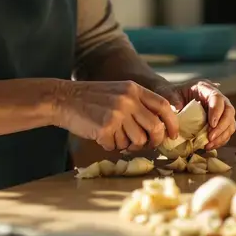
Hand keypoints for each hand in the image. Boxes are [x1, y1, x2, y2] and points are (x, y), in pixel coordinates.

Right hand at [53, 80, 179, 151]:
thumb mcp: (118, 92)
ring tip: (114, 136)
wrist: (63, 99)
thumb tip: (158, 127)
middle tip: (144, 144)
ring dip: (127, 144)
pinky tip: (100, 135)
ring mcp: (117, 114)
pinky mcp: (105, 128)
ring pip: (137, 141)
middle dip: (153, 140)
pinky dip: (109, 145)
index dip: (172, 122)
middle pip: (154, 127)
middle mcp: (128, 100)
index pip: (163, 106)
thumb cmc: (91, 99)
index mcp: (133, 89)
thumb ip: (137, 104)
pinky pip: (117, 146)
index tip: (172, 134)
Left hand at [156, 80, 235, 149]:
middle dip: (222, 126)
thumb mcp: (169, 94)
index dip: (217, 111)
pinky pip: (226, 132)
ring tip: (209, 144)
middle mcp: (216, 98)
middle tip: (210, 137)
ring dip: (222, 136)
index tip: (211, 124)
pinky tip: (209, 146)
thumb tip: (178, 110)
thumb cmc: (170, 94)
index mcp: (205, 88)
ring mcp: (219, 111)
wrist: (171, 99)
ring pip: (230, 123)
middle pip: (229, 111)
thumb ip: (173, 100)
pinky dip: (220, 140)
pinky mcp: (218, 122)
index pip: (217, 98)